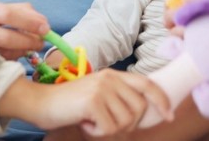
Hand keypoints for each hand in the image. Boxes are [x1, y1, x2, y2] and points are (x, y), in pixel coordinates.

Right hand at [0, 0, 48, 58]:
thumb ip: (8, 10)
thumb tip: (35, 14)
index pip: (6, 13)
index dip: (29, 21)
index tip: (46, 27)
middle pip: (3, 35)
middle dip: (27, 41)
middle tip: (40, 43)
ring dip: (18, 52)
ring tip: (27, 50)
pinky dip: (4, 61)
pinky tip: (10, 57)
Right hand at [0, 70, 171, 137]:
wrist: (39, 102)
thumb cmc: (68, 104)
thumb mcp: (97, 94)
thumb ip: (117, 97)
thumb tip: (144, 112)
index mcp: (113, 75)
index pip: (147, 84)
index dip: (162, 100)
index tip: (169, 115)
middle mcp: (109, 78)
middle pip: (139, 109)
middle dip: (128, 124)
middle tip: (106, 124)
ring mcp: (101, 88)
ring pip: (125, 121)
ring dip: (110, 129)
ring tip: (92, 122)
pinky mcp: (93, 101)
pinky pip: (109, 128)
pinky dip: (97, 132)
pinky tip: (85, 124)